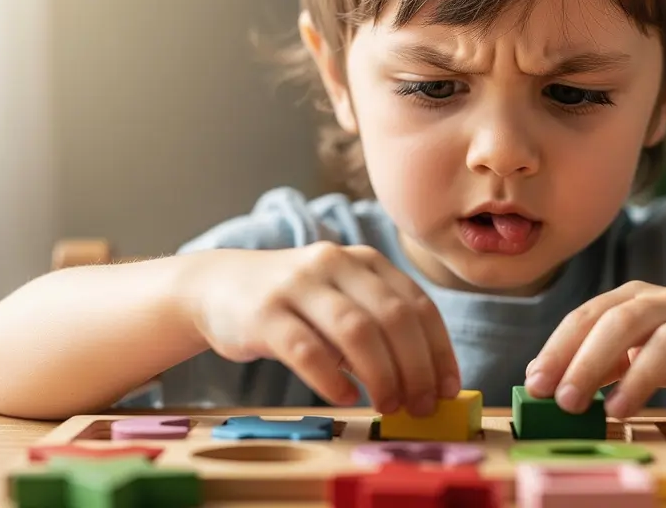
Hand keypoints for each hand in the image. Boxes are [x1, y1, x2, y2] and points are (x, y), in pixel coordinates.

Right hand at [184, 242, 460, 415]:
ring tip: (388, 406)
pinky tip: (345, 397)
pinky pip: (306, 349)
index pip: (418, 304)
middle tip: (421, 406)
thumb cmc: (295, 304)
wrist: (218, 286)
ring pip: (355, 330)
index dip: (439, 350)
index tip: (448, 388)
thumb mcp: (342, 300)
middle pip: (393, 317)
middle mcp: (335, 263)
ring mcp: (298, 285)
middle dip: (416, 368)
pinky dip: (332, 379)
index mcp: (365, 260)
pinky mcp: (264, 312)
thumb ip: (379, 328)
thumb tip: (426, 382)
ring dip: (381, 375)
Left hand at [523, 281, 665, 417]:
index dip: (559, 349)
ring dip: (641, 377)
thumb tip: (537, 376)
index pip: (589, 316)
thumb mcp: (633, 348)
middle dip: (590, 360)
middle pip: (625, 321)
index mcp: (635, 298)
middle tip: (567, 400)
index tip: (536, 385)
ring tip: (616, 411)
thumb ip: (592, 360)